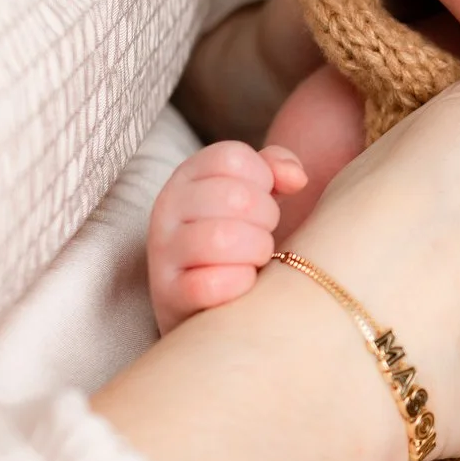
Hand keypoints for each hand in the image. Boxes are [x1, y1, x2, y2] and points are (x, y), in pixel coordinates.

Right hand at [149, 141, 309, 331]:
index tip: (264, 199)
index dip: (264, 179)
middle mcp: (167, 208)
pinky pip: (211, 284)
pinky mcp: (168, 295)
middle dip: (267, 219)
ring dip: (256, 252)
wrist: (204, 303)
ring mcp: (163, 252)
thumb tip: (296, 178)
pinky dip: (239, 284)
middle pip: (236, 197)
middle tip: (263, 236)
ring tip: (256, 259)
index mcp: (187, 176)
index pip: (233, 157)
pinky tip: (244, 284)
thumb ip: (274, 169)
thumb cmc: (238, 241)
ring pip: (223, 238)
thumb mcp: (254, 195)